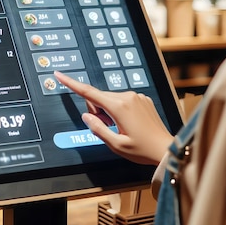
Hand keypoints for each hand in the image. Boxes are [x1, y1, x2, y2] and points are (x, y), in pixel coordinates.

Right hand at [54, 71, 173, 164]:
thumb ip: (98, 129)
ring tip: (122, 129)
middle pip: (100, 98)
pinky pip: (123, 101)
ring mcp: (137, 97)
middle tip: (110, 129)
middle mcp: (128, 97)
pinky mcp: (143, 100)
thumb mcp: (116, 144)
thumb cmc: (143, 149)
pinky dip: (120, 111)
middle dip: (98, 112)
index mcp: (119, 106)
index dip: (72, 84)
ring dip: (110, 112)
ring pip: (111, 100)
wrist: (165, 149)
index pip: (89, 93)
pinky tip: (129, 124)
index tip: (59, 75)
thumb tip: (87, 117)